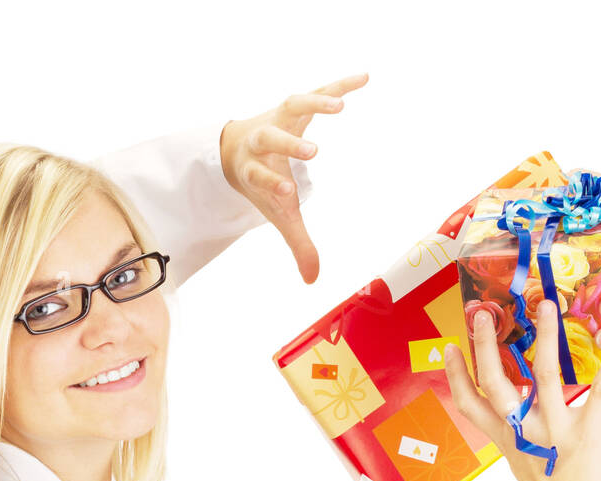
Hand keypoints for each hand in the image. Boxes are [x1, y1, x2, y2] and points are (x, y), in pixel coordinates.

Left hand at [219, 73, 368, 283]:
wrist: (235, 146)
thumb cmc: (263, 183)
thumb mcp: (278, 213)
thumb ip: (297, 243)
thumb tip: (312, 280)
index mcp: (255, 169)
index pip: (261, 176)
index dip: (271, 183)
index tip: (288, 192)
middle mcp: (262, 139)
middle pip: (271, 138)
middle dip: (289, 145)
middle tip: (312, 152)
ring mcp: (278, 117)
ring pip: (292, 105)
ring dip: (315, 102)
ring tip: (341, 106)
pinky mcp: (296, 103)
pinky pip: (319, 90)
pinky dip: (340, 84)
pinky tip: (365, 78)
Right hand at [444, 301, 600, 480]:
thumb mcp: (525, 465)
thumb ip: (521, 434)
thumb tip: (522, 408)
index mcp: (506, 439)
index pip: (470, 403)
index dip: (457, 374)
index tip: (451, 347)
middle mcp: (523, 431)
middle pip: (495, 381)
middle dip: (485, 344)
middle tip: (482, 312)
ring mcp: (553, 431)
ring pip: (542, 374)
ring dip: (544, 336)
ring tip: (546, 305)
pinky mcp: (587, 435)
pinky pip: (598, 393)